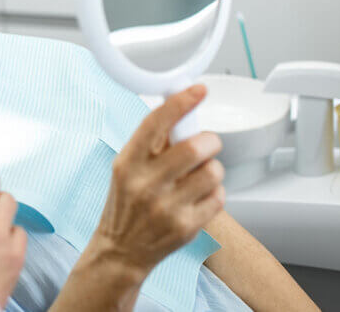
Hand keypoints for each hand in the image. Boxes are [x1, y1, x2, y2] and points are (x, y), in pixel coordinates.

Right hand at [94, 85, 224, 276]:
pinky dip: (214, 192)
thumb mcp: (126, 167)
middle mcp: (145, 183)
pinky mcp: (186, 227)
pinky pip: (218, 196)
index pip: (155, 123)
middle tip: (207, 143)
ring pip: (212, 171)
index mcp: (128, 162)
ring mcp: (167, 207)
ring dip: (213, 168)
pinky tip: (199, 197)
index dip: (180, 102)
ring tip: (200, 175)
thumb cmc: (126, 203)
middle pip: (195, 147)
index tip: (198, 90)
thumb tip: (179, 108)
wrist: (121, 250)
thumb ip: (151, 143)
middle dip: (209, 141)